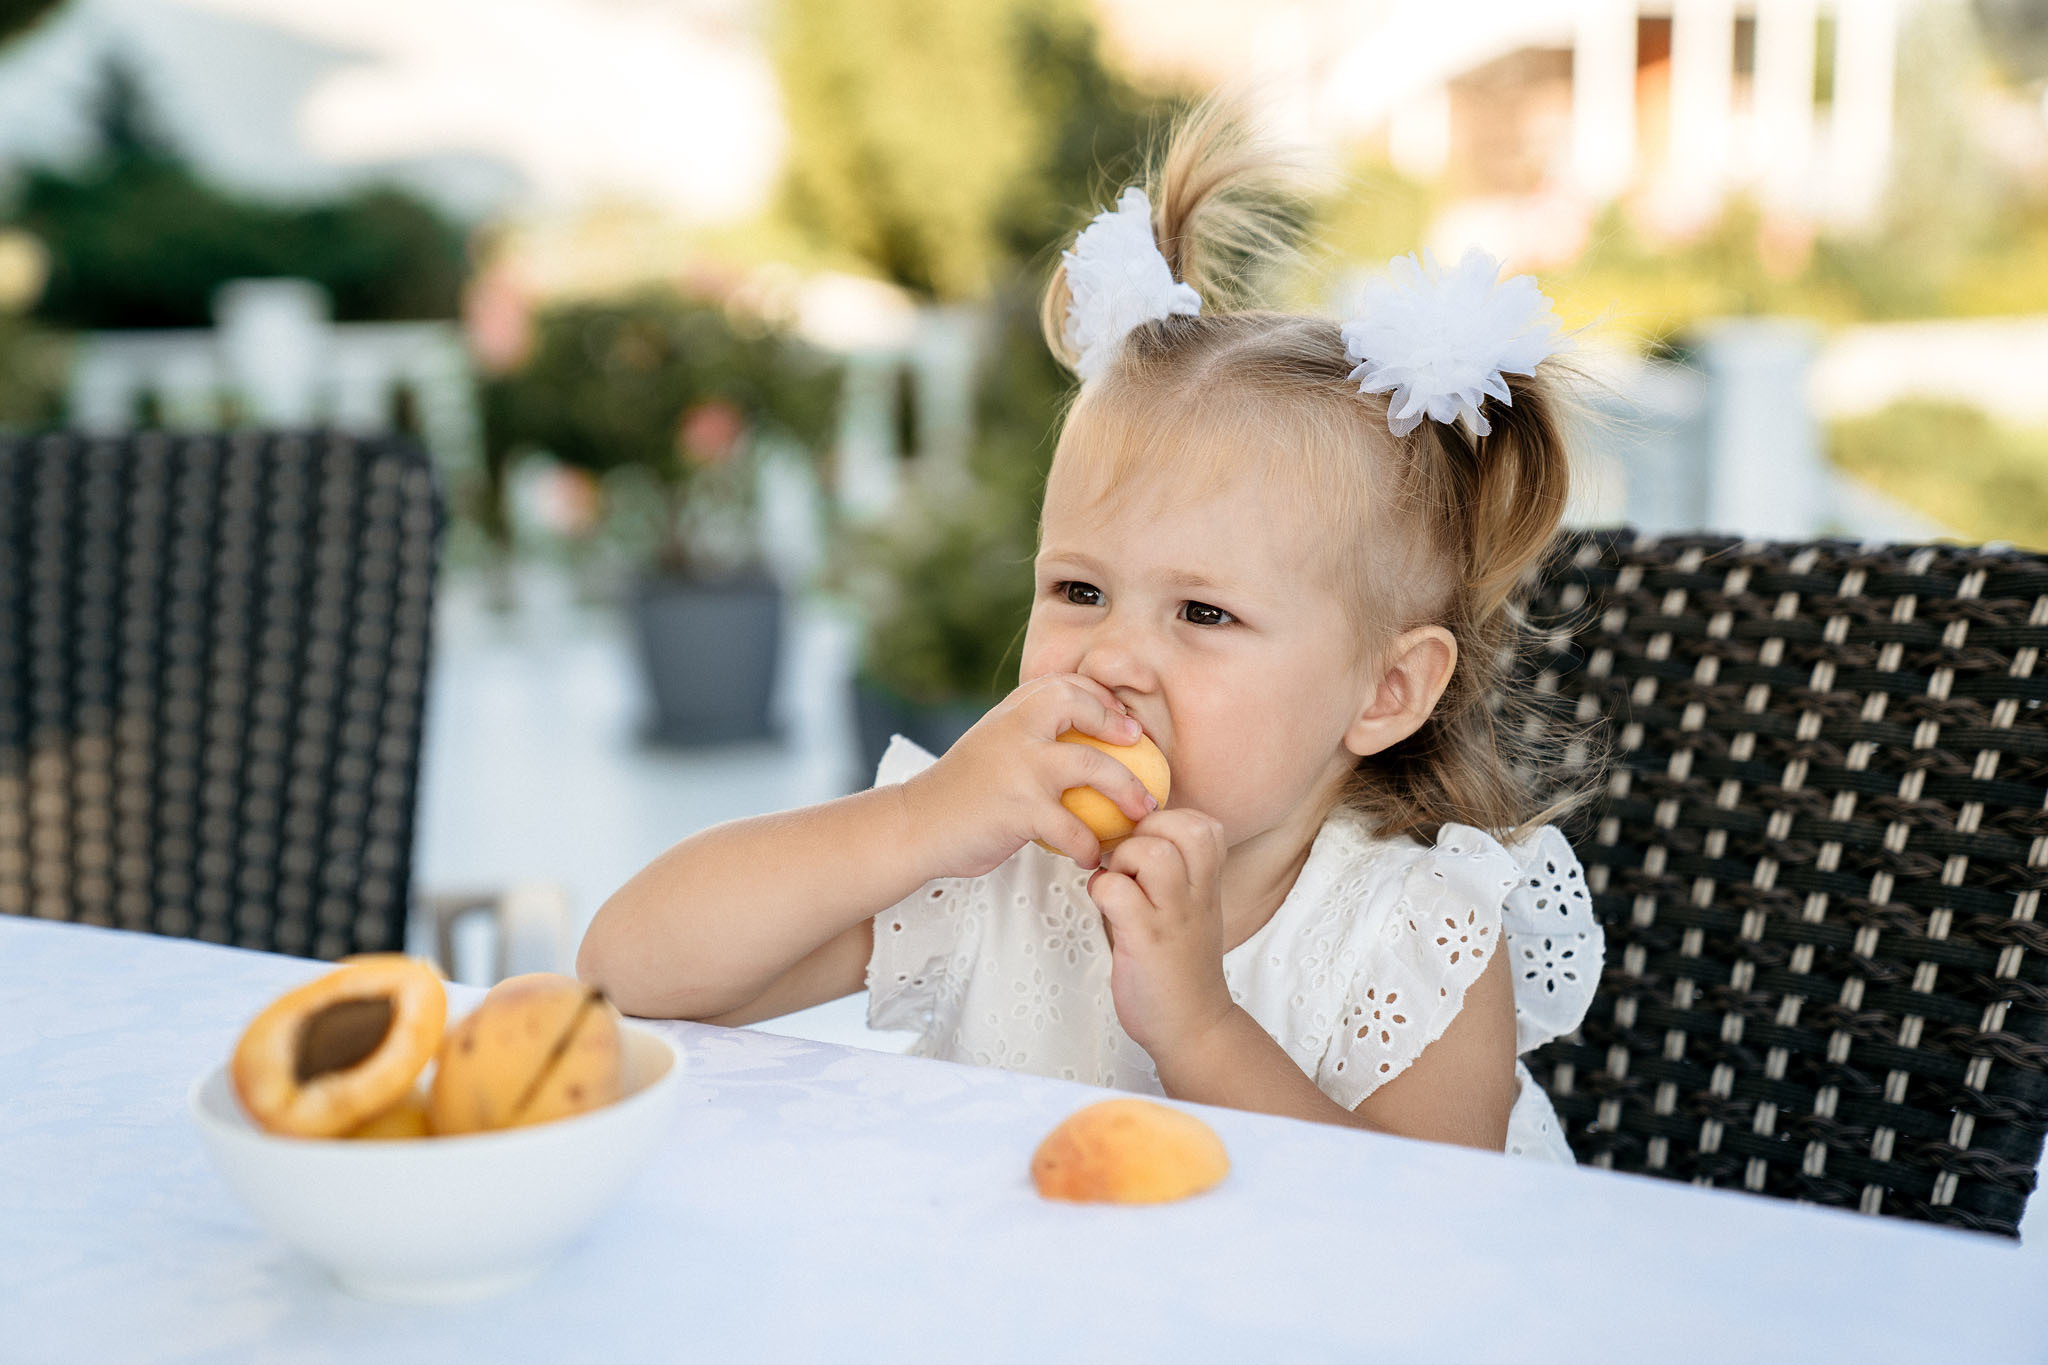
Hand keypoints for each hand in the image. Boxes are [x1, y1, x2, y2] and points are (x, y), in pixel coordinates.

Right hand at [899, 673, 1160, 878]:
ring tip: (1141, 813)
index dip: (1103, 701)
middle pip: (1081, 706)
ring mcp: (1019, 767)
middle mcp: (1016, 728)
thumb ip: (1030, 732)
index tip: (1125, 727)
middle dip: (1121, 728)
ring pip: (1093, 766)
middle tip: (1145, 757)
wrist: (915, 825)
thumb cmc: (962, 790)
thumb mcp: (994, 743)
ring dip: (1127, 791)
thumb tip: (1085, 734)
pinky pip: (1073, 829)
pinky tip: (1092, 857)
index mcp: (1012, 710)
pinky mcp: (1019, 810)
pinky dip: (1089, 846)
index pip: (1068, 685)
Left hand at [1084, 809, 1236, 1066]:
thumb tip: (1131, 836)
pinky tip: (1104, 906)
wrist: (1194, 1027)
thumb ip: (1173, 874)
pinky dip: (1101, 890)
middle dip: (1144, 831)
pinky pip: (1117, 891)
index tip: (1147, 845)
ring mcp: (1172, 917)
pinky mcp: (1145, 940)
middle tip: (1127, 861)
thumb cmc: (1181, 967)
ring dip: (1123, 858)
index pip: (1204, 824)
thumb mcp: (1190, 911)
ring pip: (1152, 853)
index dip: (1169, 821)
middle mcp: (1196, 895)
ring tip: (1117, 881)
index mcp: (1208, 885)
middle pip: (1183, 827)